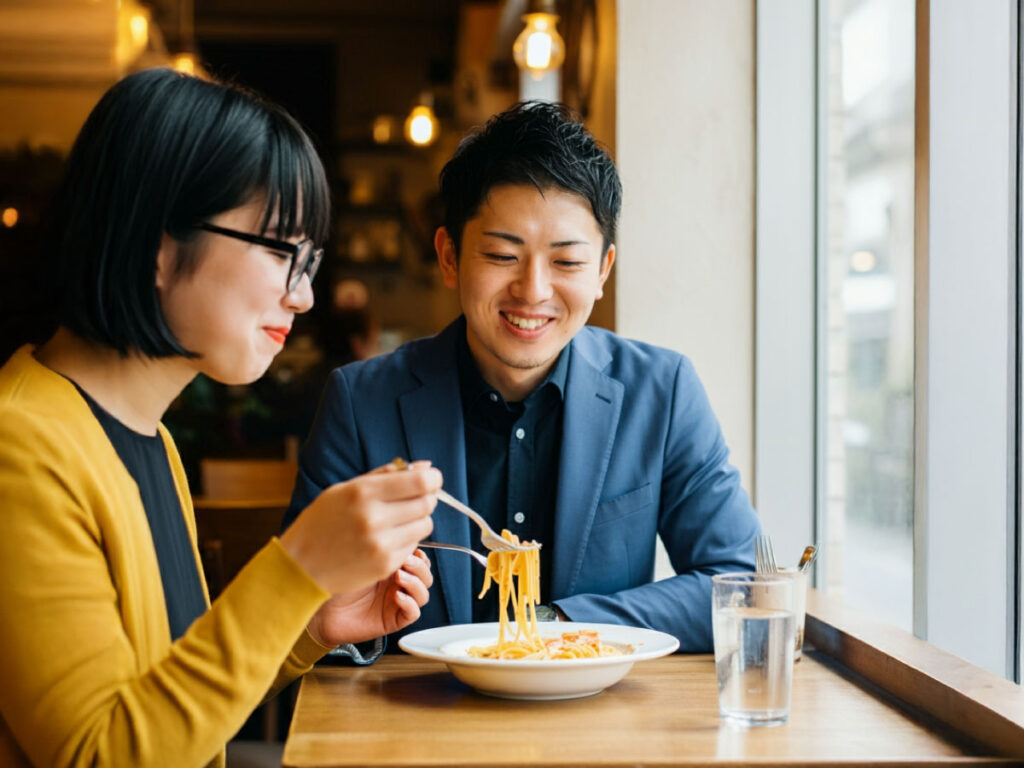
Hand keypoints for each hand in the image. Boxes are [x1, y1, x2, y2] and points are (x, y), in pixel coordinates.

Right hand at [280, 462, 439, 594]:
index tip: (431, 479)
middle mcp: (374, 518)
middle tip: (413, 498)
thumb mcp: (345, 489)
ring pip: (425, 525)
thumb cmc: (322, 522)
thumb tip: (425, 466)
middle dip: (426, 497)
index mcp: (363, 492)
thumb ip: (386, 475)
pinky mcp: (386, 565)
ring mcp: (381, 545)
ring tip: (398, 519)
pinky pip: (414, 545)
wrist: (300, 566)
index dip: (432, 479)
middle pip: (427, 503)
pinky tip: (387, 537)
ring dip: (418, 519)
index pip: (421, 482)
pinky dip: (407, 538)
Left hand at [306, 549, 432, 646]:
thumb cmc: (334, 581)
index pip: (419, 559)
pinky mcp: (393, 620)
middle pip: (426, 575)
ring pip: (423, 593)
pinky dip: (410, 603)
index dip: (419, 553)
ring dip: (416, 583)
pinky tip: (396, 596)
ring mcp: (396, 602)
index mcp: (390, 566)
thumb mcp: (360, 558)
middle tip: (405, 561)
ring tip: (399, 577)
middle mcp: (396, 584)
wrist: (320, 608)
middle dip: (419, 567)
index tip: (410, 545)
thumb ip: (380, 549)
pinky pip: (413, 613)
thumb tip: (402, 537)